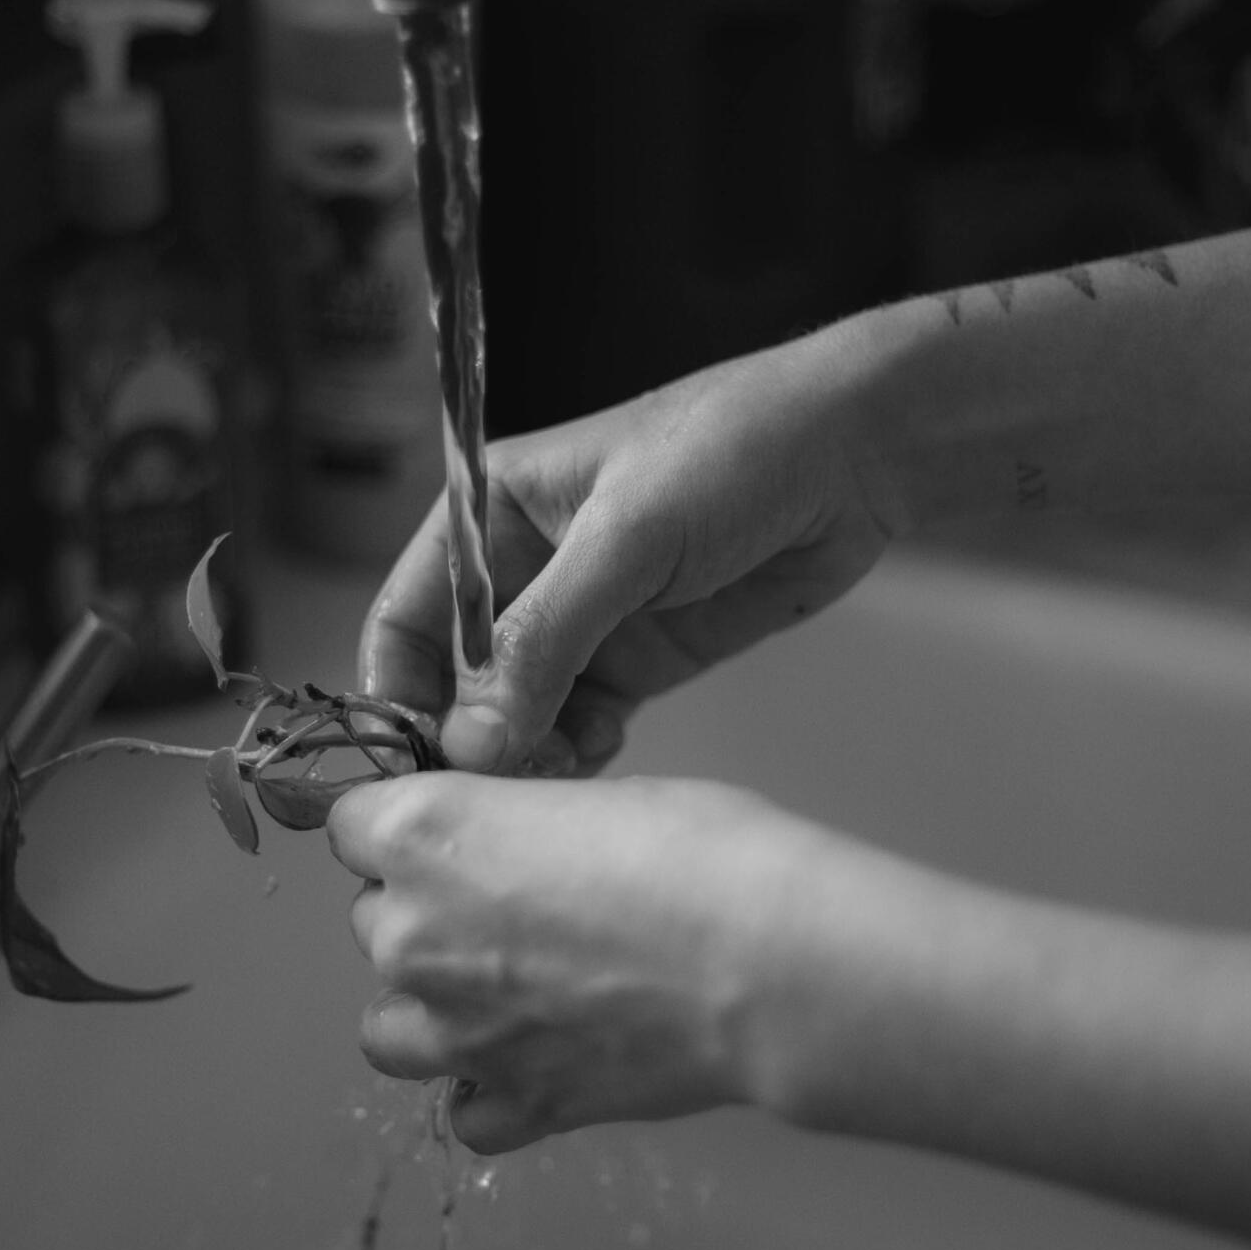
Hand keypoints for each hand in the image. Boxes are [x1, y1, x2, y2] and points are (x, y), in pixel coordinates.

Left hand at [327, 770, 833, 1151]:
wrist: (770, 965)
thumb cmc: (703, 849)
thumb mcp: (604, 795)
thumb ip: (527, 829)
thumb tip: (523, 855)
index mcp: (426, 836)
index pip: (353, 825)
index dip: (410, 825)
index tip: (465, 832)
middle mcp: (411, 936)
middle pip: (374, 921)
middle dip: (431, 912)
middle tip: (525, 907)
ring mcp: (454, 1035)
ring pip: (387, 1029)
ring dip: (431, 1010)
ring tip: (508, 994)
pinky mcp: (516, 1106)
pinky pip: (465, 1110)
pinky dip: (491, 1091)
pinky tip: (542, 1061)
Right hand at [359, 335, 902, 774]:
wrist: (855, 454)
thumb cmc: (730, 453)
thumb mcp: (626, 537)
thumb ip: (543, 639)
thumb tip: (471, 739)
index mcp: (489, 514)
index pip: (407, 617)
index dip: (395, 693)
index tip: (407, 767)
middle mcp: (523, 573)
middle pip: (455, 680)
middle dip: (462, 739)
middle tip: (486, 797)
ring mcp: (585, 623)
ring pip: (518, 714)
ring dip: (521, 757)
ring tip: (547, 783)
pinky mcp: (641, 660)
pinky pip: (582, 726)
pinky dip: (576, 756)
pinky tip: (593, 767)